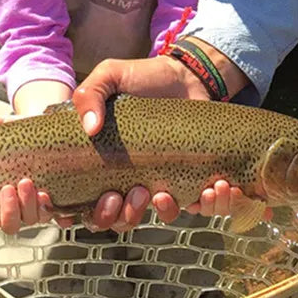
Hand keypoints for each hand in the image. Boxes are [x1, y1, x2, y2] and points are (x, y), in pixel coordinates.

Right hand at [0, 113, 66, 235]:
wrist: (44, 130)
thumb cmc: (14, 134)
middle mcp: (15, 205)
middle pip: (12, 224)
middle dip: (13, 210)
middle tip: (18, 185)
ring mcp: (35, 206)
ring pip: (35, 219)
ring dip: (35, 208)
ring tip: (36, 187)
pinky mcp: (56, 202)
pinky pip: (59, 217)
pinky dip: (60, 217)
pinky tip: (62, 211)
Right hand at [70, 52, 245, 229]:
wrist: (187, 76)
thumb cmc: (144, 78)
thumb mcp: (110, 77)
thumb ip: (90, 95)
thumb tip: (90, 129)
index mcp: (105, 167)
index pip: (88, 208)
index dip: (90, 215)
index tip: (104, 198)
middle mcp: (131, 182)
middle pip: (120, 222)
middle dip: (125, 215)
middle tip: (138, 190)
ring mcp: (163, 184)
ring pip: (160, 217)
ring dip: (165, 211)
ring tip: (166, 192)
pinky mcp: (193, 180)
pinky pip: (199, 207)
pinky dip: (206, 204)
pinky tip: (209, 187)